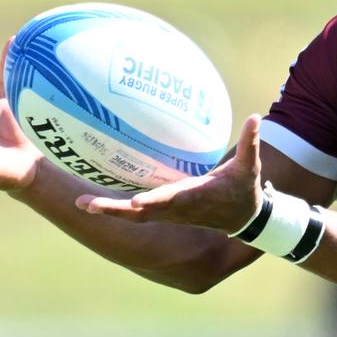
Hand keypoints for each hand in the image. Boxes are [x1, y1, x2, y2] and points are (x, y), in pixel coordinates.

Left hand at [75, 114, 264, 233]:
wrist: (243, 219)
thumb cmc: (245, 189)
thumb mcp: (250, 166)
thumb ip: (250, 143)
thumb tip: (255, 117)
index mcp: (196, 198)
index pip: (172, 200)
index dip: (155, 201)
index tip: (136, 202)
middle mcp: (177, 208)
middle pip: (141, 213)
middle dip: (115, 210)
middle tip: (86, 204)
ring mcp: (168, 213)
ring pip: (134, 216)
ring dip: (108, 210)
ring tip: (80, 202)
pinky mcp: (164, 211)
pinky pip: (136, 213)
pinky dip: (116, 208)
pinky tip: (96, 199)